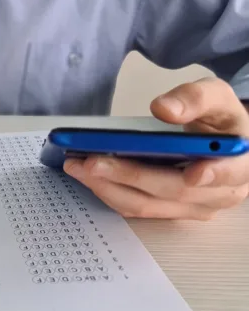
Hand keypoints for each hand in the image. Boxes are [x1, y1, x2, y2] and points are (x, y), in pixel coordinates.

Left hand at [63, 78, 248, 219]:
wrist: (220, 143)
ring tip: (78, 166)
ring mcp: (192, 208)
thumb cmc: (220, 122)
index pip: (227, 174)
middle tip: (92, 161)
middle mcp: (218, 195)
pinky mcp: (168, 212)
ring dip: (108, 187)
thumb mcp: (217, 98)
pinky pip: (136, 207)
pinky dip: (109, 191)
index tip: (191, 173)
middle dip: (129, 175)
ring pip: (147, 205)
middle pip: (172, 190)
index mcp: (239, 165)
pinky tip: (86, 175)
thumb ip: (196, 98)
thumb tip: (164, 108)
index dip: (209, 175)